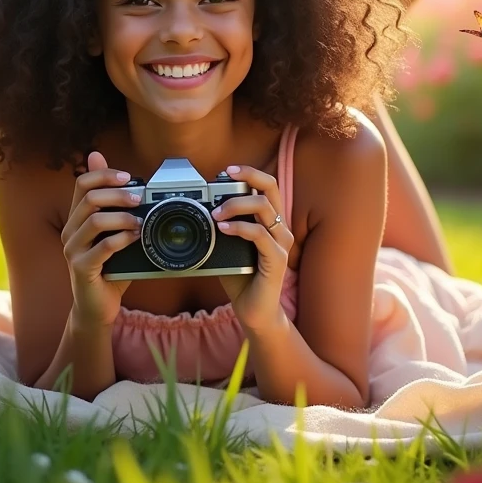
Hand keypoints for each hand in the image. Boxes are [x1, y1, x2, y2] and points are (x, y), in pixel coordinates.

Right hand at [61, 151, 141, 328]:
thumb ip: (118, 211)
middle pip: (90, 198)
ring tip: (141, 222)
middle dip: (119, 194)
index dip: (104, 174)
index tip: (127, 177)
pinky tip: (136, 238)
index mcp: (76, 218)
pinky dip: (123, 238)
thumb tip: (130, 184)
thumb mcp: (114, 235)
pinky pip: (103, 246)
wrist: (97, 307)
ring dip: (123, 217)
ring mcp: (73, 249)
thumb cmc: (109, 269)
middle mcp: (70, 231)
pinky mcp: (80, 267)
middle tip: (140, 198)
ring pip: (95, 220)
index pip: (82, 183)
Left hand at [211, 164, 293, 333]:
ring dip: (235, 205)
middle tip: (224, 177)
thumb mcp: (227, 247)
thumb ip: (221, 228)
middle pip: (271, 187)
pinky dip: (239, 227)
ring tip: (215, 213)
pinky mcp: (277, 259)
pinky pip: (260, 234)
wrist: (254, 311)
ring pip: (263, 207)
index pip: (267, 186)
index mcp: (270, 221)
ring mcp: (281, 243)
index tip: (227, 171)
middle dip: (247, 176)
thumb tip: (199, 210)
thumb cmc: (242, 278)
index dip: (249, 173)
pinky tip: (223, 229)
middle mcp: (280, 227)